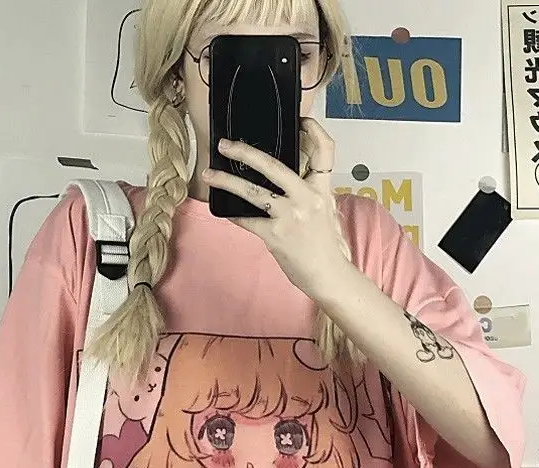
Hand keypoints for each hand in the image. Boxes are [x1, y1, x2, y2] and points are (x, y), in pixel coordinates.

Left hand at [202, 118, 345, 295]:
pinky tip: (224, 211)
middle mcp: (306, 198)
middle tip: (225, 145)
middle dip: (245, 152)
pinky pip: (247, 221)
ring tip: (209, 174)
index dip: (315, 131)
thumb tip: (286, 181)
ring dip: (227, 181)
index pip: (325, 151)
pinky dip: (234, 215)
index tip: (301, 120)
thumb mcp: (326, 211)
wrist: (329, 276)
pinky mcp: (275, 236)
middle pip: (273, 165)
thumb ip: (309, 193)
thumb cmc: (327, 246)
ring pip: (252, 191)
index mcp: (322, 190)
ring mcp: (289, 216)